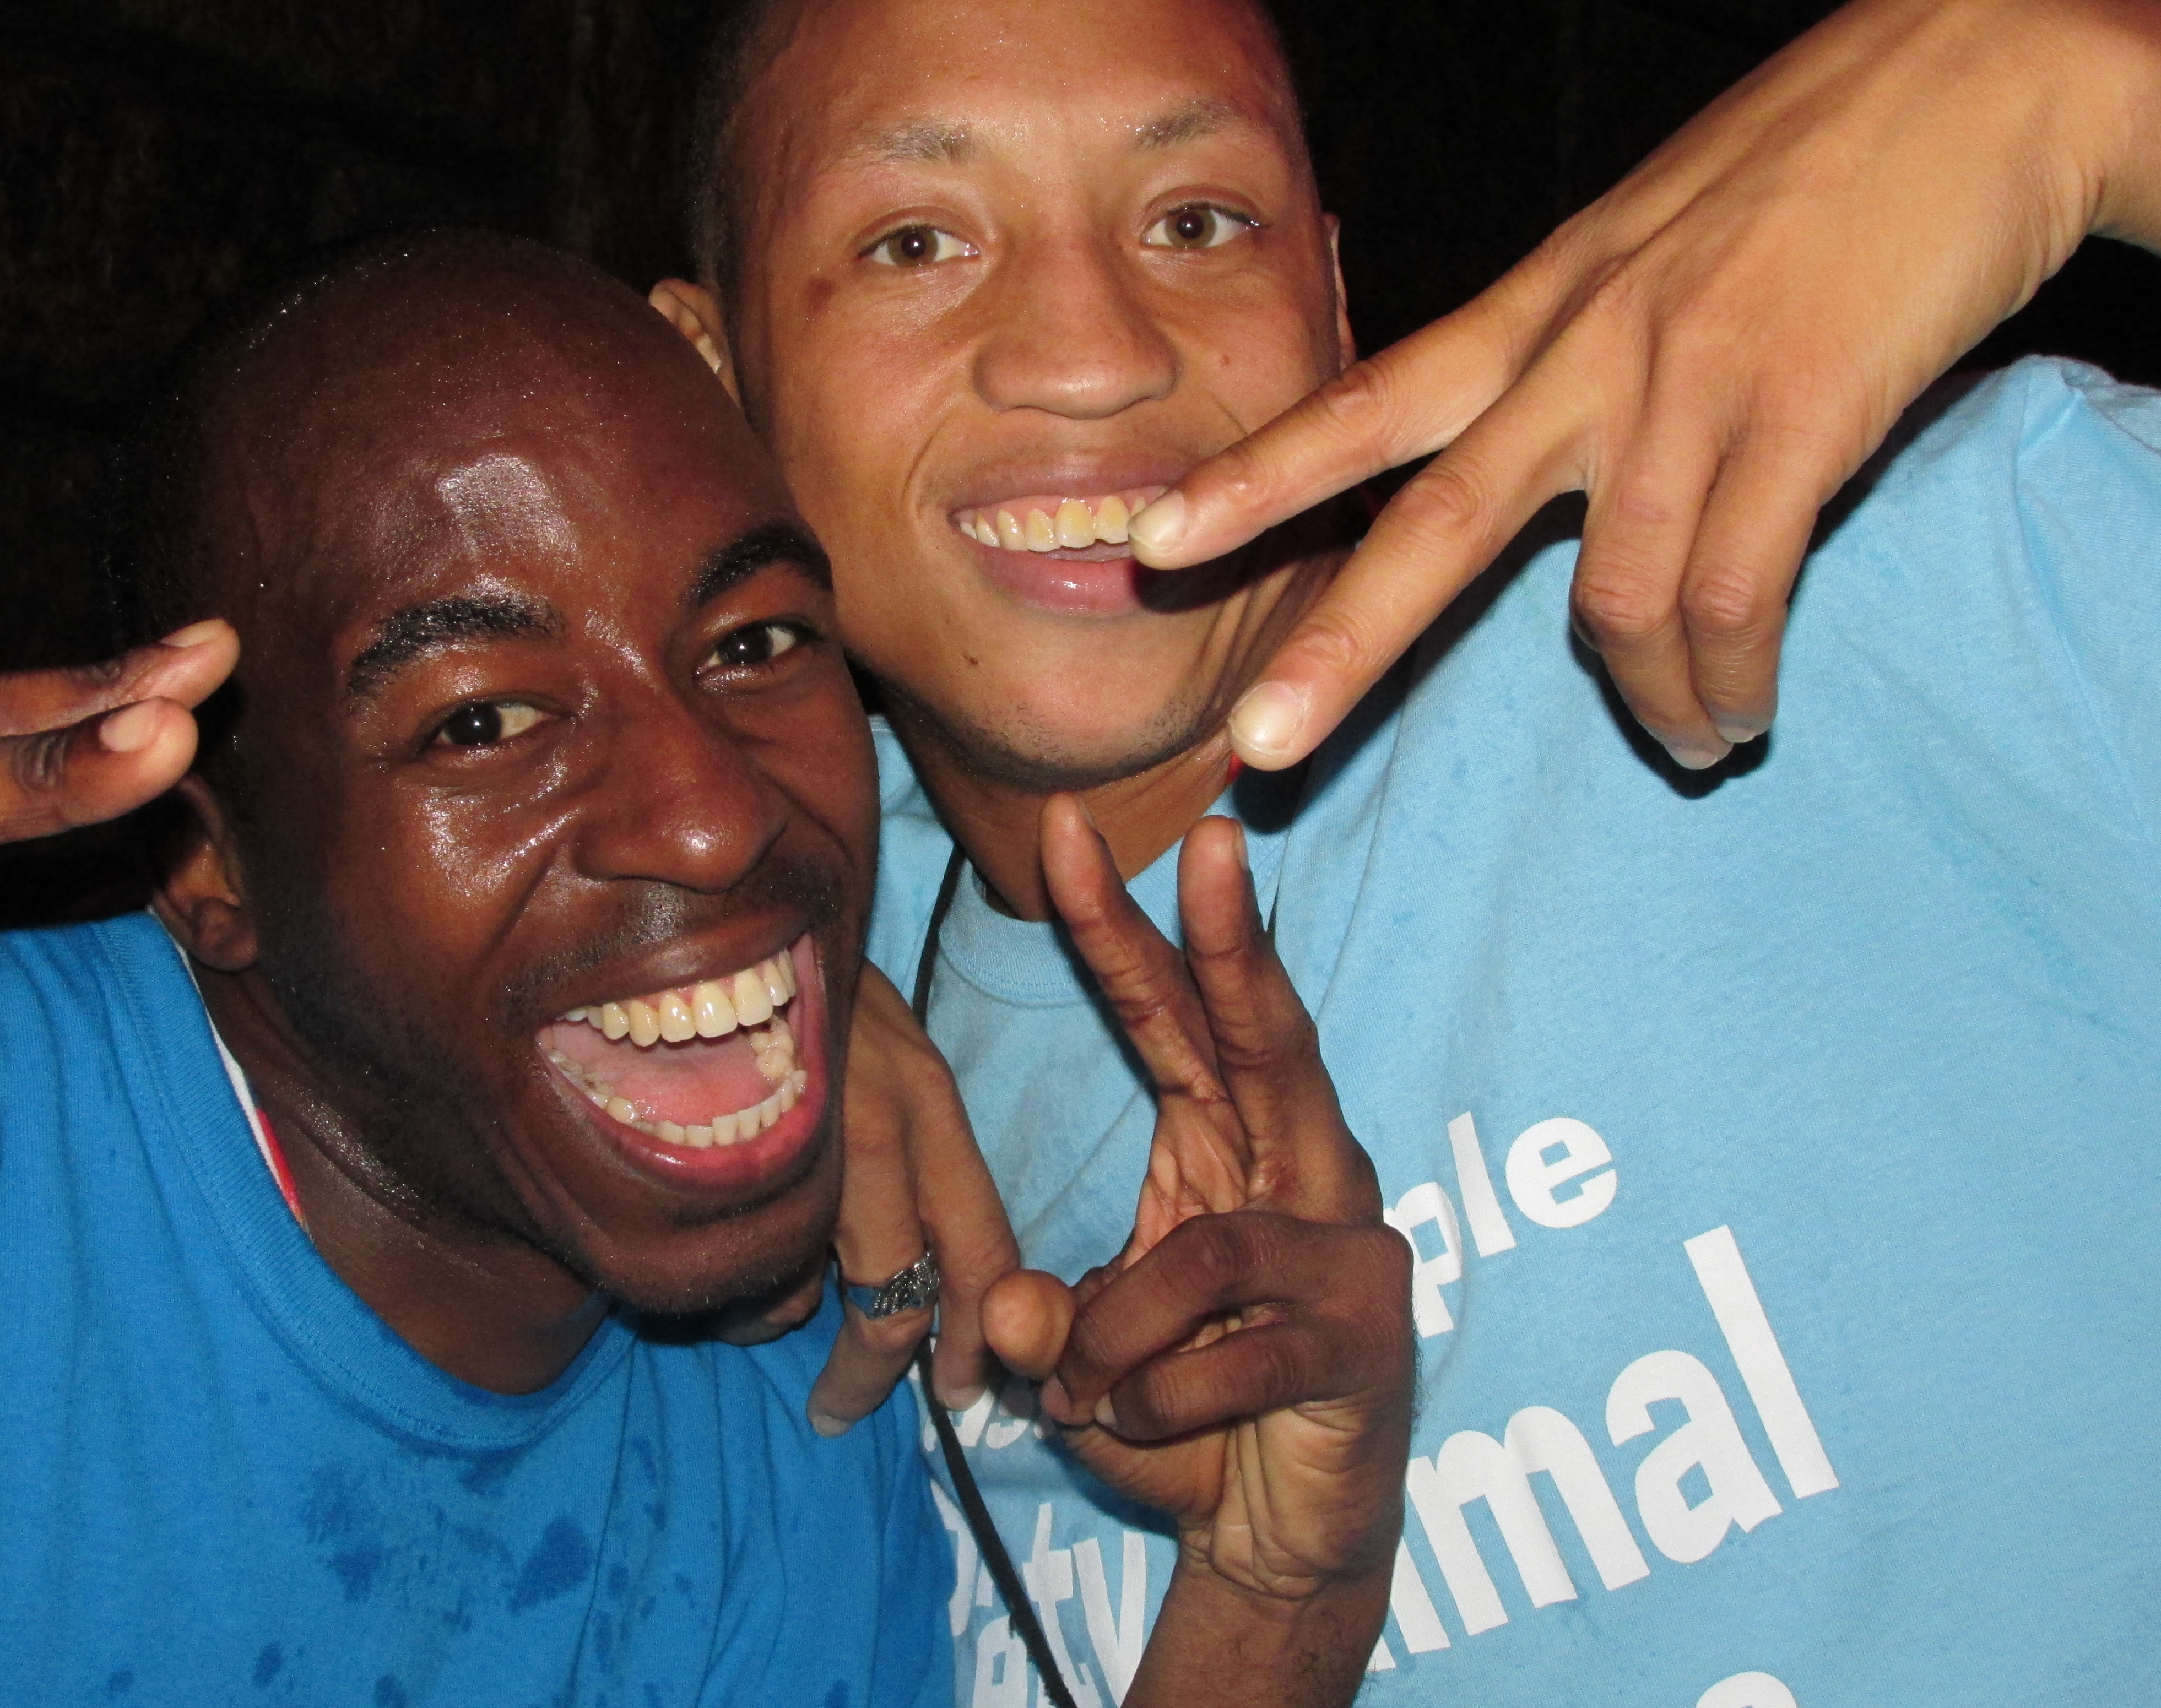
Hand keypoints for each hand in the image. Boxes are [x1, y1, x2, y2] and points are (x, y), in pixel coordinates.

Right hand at [718, 962, 1019, 1432]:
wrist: (700, 925)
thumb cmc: (793, 991)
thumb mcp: (874, 1052)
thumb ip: (903, 1150)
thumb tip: (893, 1277)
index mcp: (926, 1101)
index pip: (986, 1246)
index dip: (985, 1333)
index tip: (968, 1385)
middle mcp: (879, 1128)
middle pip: (908, 1297)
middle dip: (887, 1372)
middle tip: (853, 1410)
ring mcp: (799, 1147)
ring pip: (812, 1297)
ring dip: (797, 1330)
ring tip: (783, 1336)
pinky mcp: (723, 1164)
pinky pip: (742, 1269)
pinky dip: (736, 1288)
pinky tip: (722, 1262)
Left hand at [986, 800, 1410, 1702]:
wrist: (1277, 1546)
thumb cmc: (1180, 1418)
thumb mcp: (1079, 1360)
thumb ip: (1039, 1321)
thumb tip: (1013, 1316)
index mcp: (1231, 1148)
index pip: (1174, 1022)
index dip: (1123, 930)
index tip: (1066, 833)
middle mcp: (1303, 1176)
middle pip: (1267, 1040)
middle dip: (1229, 941)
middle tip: (1208, 835)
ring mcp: (1349, 1254)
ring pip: (1209, 1249)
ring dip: (1118, 1333)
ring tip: (1087, 1390)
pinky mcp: (1367, 1341)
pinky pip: (1228, 1356)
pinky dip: (1156, 1401)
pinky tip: (1143, 1428)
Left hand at [1130, 0, 2160, 770]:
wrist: (1972, 77)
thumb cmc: (1803, 164)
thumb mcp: (1644, 240)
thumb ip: (1577, 343)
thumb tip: (1544, 447)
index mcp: (1535, 307)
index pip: (1361, 403)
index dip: (1252, 480)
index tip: (1151, 543)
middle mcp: (1586, 354)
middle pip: (1432, 526)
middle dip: (1338, 650)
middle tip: (1255, 751)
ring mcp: (1690, 388)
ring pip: (1617, 602)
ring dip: (1649, 700)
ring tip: (1688, 742)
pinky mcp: (1804, 416)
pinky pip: (1735, 596)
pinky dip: (1730, 677)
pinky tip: (1740, 710)